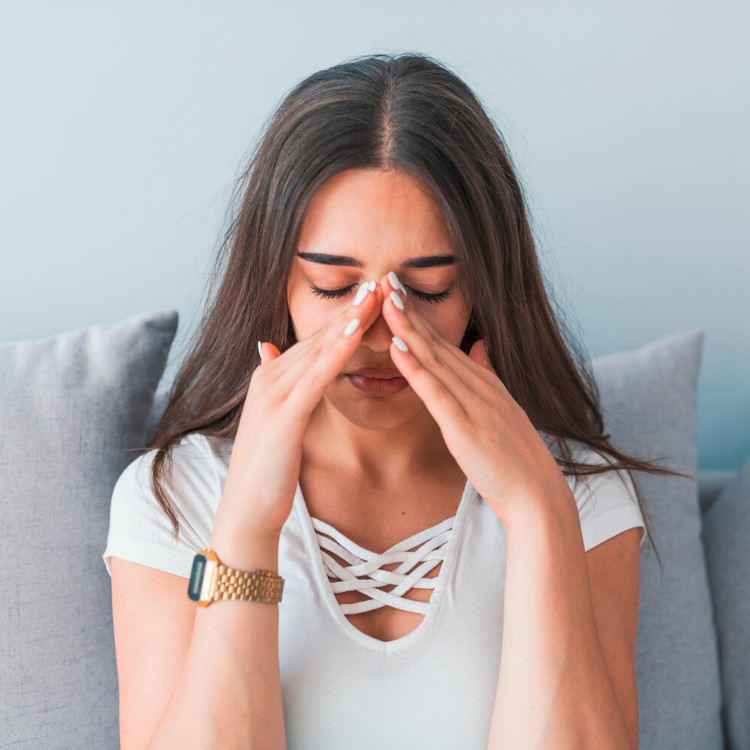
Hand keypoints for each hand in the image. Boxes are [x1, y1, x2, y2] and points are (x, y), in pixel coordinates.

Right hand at [213, 279, 384, 541]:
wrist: (247, 511)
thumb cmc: (267, 470)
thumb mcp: (273, 419)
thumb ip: (276, 382)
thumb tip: (270, 349)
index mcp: (273, 377)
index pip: (315, 340)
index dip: (344, 316)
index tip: (372, 293)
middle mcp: (270, 377)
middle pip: (319, 336)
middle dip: (352, 308)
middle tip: (382, 278)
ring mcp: (274, 394)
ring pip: (319, 348)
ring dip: (349, 319)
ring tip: (376, 292)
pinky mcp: (284, 414)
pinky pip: (317, 376)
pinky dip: (338, 351)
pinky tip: (358, 331)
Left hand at [379, 273, 571, 523]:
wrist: (537, 495)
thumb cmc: (514, 458)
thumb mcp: (502, 409)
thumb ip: (488, 375)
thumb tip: (479, 345)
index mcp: (483, 382)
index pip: (443, 342)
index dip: (418, 315)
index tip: (397, 289)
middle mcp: (479, 386)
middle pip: (436, 342)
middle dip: (409, 310)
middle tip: (385, 277)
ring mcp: (473, 405)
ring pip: (434, 359)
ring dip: (408, 328)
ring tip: (387, 299)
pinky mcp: (465, 429)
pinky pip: (436, 394)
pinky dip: (416, 369)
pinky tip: (397, 347)